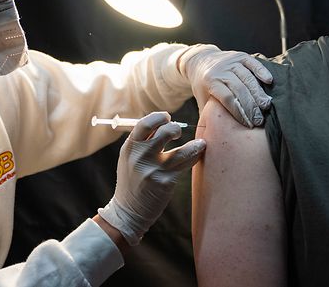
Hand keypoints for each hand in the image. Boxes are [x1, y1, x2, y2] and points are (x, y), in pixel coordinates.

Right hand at [98, 112, 205, 245]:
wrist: (129, 210)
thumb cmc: (132, 180)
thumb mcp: (130, 157)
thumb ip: (143, 141)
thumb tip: (165, 122)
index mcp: (130, 147)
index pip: (145, 123)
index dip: (159, 117)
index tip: (167, 118)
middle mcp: (141, 157)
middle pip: (165, 132)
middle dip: (175, 128)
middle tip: (178, 132)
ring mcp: (154, 170)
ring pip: (181, 151)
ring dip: (194, 145)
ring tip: (199, 144)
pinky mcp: (165, 182)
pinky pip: (185, 165)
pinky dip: (194, 157)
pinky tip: (198, 154)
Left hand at [178, 44, 272, 126]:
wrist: (200, 60)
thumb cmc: (203, 86)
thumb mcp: (201, 100)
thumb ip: (207, 115)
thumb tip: (214, 139)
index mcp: (210, 81)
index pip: (227, 98)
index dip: (239, 112)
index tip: (248, 124)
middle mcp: (221, 70)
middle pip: (239, 89)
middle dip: (251, 106)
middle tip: (260, 120)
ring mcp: (231, 61)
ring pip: (247, 77)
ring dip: (258, 92)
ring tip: (266, 106)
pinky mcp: (240, 56)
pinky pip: (252, 63)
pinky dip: (261, 71)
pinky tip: (269, 81)